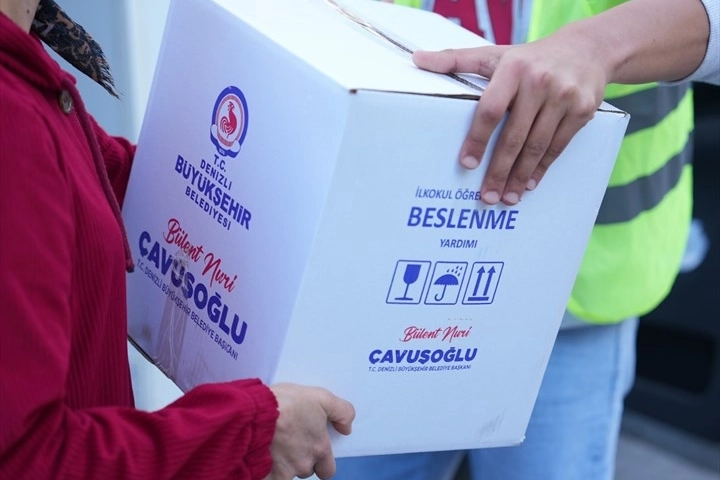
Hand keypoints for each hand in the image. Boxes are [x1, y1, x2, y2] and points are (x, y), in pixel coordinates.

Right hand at [264, 383, 354, 479]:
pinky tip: (260, 452)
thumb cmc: (285, 403)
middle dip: (301, 461)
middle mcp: (304, 464)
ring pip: (286, 474)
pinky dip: (266, 469)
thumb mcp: (320, 397)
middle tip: (290, 444)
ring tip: (272, 443)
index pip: (328, 469)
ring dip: (282, 463)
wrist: (254, 415)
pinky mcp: (265, 476)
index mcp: (319, 448)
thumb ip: (341, 412)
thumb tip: (347, 428)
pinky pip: (268, 477)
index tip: (312, 449)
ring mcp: (284, 473)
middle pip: (307, 471)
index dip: (322, 460)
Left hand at [412, 31, 607, 204]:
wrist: (587, 49)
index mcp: (513, 68)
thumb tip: (417, 59)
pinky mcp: (583, 110)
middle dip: (499, 171)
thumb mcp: (494, 54)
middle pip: (514, 136)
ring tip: (507, 198)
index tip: (467, 164)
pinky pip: (558, 146)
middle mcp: (539, 82)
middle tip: (486, 196)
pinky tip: (529, 184)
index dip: (478, 139)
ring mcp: (563, 97)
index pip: (490, 110)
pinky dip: (542, 168)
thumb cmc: (530, 58)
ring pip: (537, 146)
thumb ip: (456, 60)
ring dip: (520, 177)